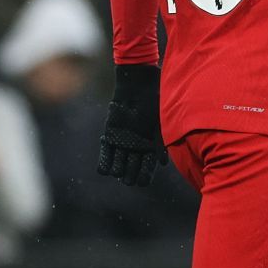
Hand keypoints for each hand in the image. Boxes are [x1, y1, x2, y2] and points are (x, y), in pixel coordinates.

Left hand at [98, 63, 164, 186]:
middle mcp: (137, 147)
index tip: (141, 182)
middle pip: (132, 168)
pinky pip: (106, 152)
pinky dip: (105, 162)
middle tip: (128, 180)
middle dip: (130, 175)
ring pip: (119, 163)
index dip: (145, 176)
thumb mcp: (160, 122)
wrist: (138, 85)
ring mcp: (123, 142)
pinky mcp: (110, 135)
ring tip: (117, 173)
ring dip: (118, 170)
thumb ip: (160, 142)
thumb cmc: (154, 101)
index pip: (148, 168)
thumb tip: (163, 163)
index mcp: (151, 146)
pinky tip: (104, 170)